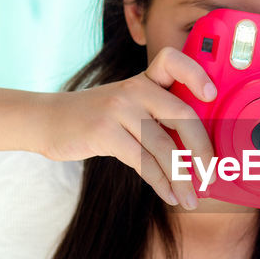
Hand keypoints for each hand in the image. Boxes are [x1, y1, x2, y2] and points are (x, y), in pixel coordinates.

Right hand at [35, 46, 216, 209]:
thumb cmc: (96, 118)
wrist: (47, 120)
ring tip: (192, 197)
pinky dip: (160, 182)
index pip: (173, 61)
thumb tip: (198, 153)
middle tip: (212, 174)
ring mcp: (118, 109)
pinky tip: (170, 195)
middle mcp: (134, 89)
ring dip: (182, 177)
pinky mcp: (104, 132)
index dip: (196, 74)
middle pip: (181, 113)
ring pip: (163, 145)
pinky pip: (142, 161)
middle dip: (202, 148)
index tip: (212, 95)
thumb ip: (157, 116)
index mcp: (144, 80)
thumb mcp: (126, 105)